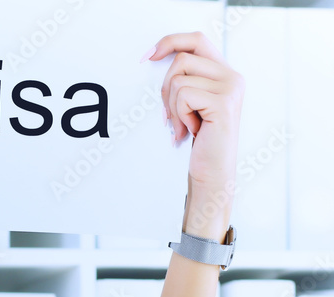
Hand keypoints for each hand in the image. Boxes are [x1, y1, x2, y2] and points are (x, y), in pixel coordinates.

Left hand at [147, 31, 244, 235]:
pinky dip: (179, 116)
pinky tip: (191, 131)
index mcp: (225, 73)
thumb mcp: (189, 106)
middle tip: (169, 115)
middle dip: (165, 88)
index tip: (147, 57)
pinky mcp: (223, 103)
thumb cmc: (199, 142)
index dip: (170, 41)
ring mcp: (231, 88)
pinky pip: (183, 96)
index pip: (196, 40)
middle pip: (181, 59)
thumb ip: (183, 80)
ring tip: (185, 125)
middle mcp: (232, 76)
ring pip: (179, 80)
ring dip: (173, 107)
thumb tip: (155, 57)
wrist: (211, 173)